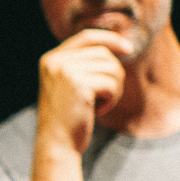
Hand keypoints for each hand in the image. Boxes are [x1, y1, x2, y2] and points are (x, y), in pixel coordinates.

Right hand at [37, 28, 134, 154]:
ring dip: (113, 89)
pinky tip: (97, 111)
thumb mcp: (70, 84)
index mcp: (51, 59)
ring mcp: (66, 71)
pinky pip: (112, 84)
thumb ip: (83, 64)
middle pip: (103, 53)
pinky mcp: (79, 84)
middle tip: (105, 97)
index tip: (128, 48)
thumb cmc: (68, 117)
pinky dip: (111, 100)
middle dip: (113, 74)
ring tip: (98, 105)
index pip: (86, 37)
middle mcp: (56, 61)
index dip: (110, 39)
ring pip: (111, 68)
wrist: (56, 143)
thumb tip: (117, 47)